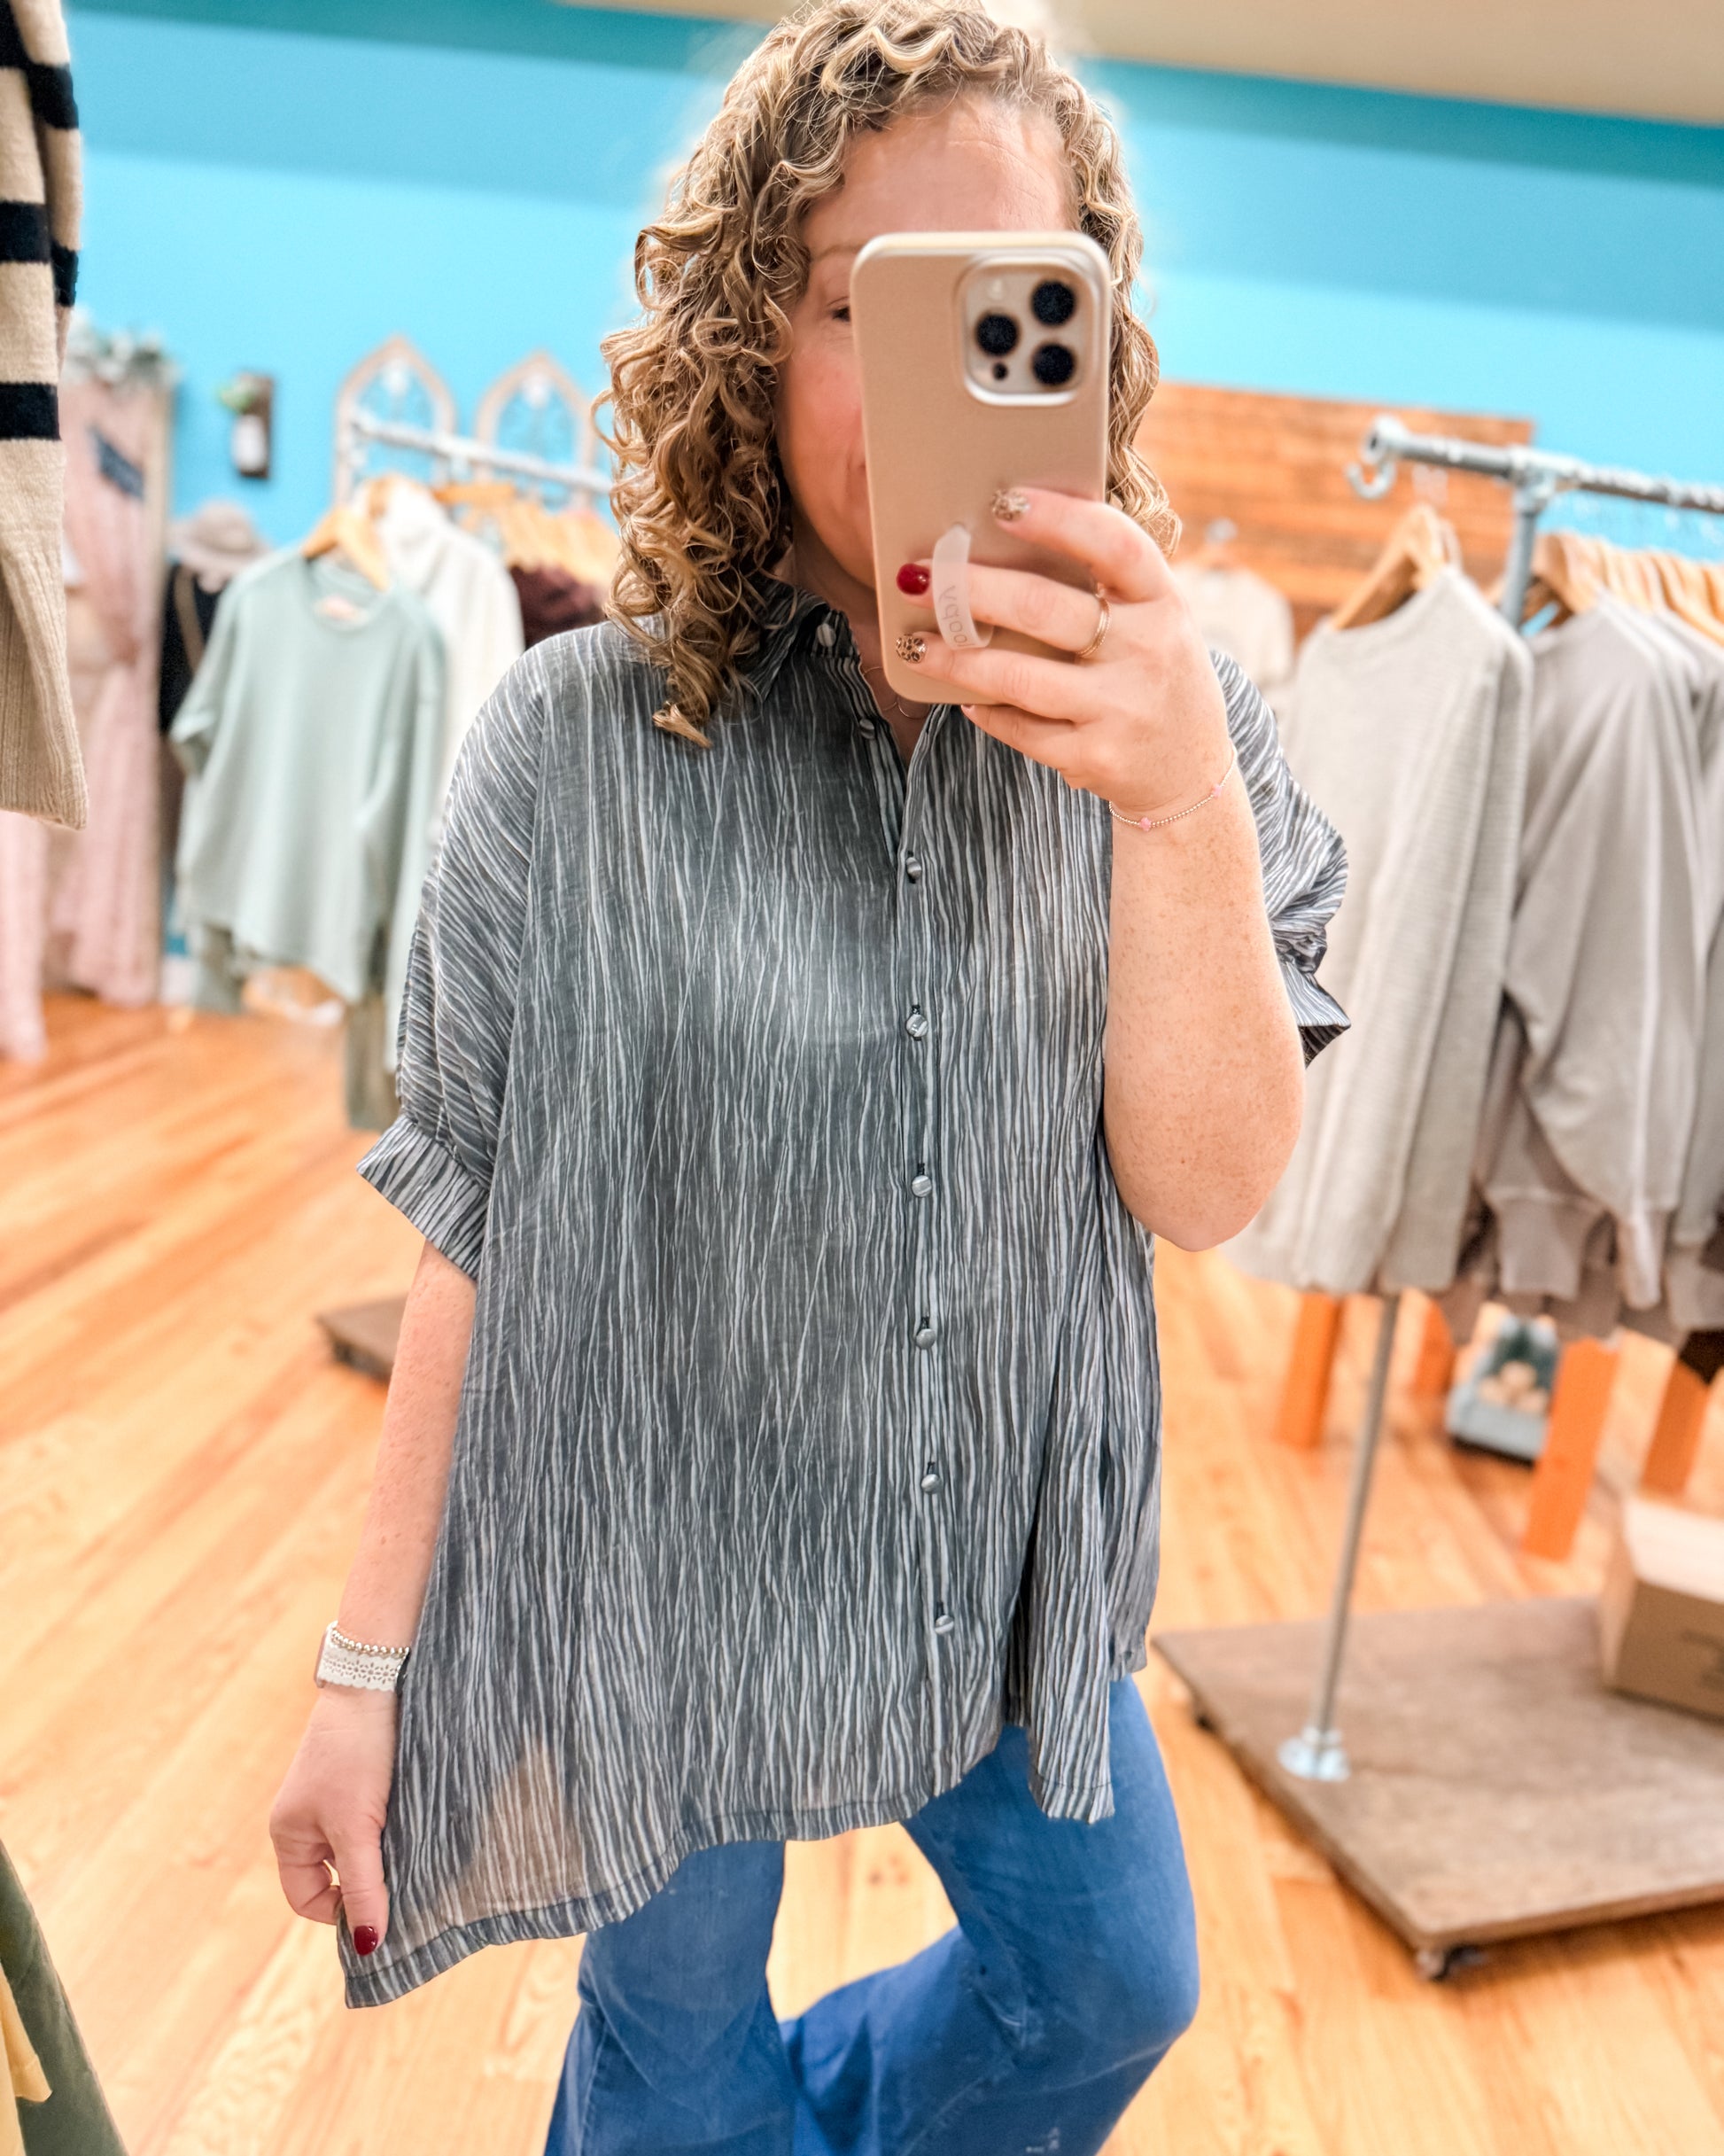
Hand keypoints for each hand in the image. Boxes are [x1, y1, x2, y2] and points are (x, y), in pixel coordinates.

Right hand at [268, 1686, 396, 1956]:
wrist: (376, 1680)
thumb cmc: (356, 1754)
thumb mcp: (358, 1827)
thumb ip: (364, 1885)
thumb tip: (366, 1945)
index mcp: (290, 1834)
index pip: (308, 1898)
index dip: (340, 1912)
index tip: (380, 1909)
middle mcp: (309, 1818)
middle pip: (339, 1875)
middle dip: (371, 1882)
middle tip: (408, 1880)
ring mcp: (338, 1797)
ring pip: (365, 1847)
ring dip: (389, 1853)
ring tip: (417, 1846)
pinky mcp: (366, 1778)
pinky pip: (380, 1820)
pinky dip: (398, 1827)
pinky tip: (421, 1822)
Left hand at [902, 487, 1230, 821]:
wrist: (1190, 770)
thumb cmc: (1151, 672)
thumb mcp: (1153, 620)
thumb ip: (1104, 585)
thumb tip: (1005, 538)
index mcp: (1165, 601)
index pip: (1114, 545)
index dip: (1059, 519)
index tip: (1002, 501)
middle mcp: (1150, 650)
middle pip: (1045, 608)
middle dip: (971, 590)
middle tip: (920, 575)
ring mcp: (1123, 708)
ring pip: (1019, 677)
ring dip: (956, 659)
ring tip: (914, 643)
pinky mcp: (1095, 756)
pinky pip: (1021, 729)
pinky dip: (985, 710)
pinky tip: (960, 696)